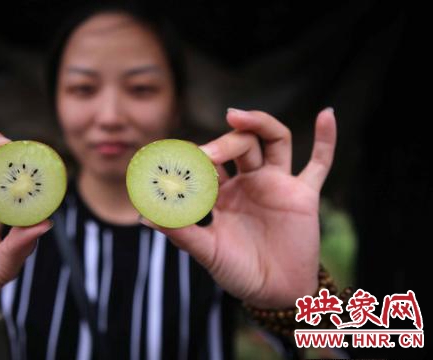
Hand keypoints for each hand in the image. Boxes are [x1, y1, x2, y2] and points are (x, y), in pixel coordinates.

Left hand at [141, 108, 336, 307]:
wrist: (275, 294)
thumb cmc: (238, 272)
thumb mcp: (207, 252)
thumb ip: (181, 232)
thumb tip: (144, 215)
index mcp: (222, 193)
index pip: (208, 164)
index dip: (193, 159)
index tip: (172, 160)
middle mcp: (249, 182)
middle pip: (239, 146)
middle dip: (222, 144)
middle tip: (204, 154)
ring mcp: (278, 185)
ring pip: (273, 141)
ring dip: (259, 124)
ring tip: (237, 116)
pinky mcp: (304, 195)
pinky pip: (319, 164)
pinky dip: (326, 140)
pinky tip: (327, 114)